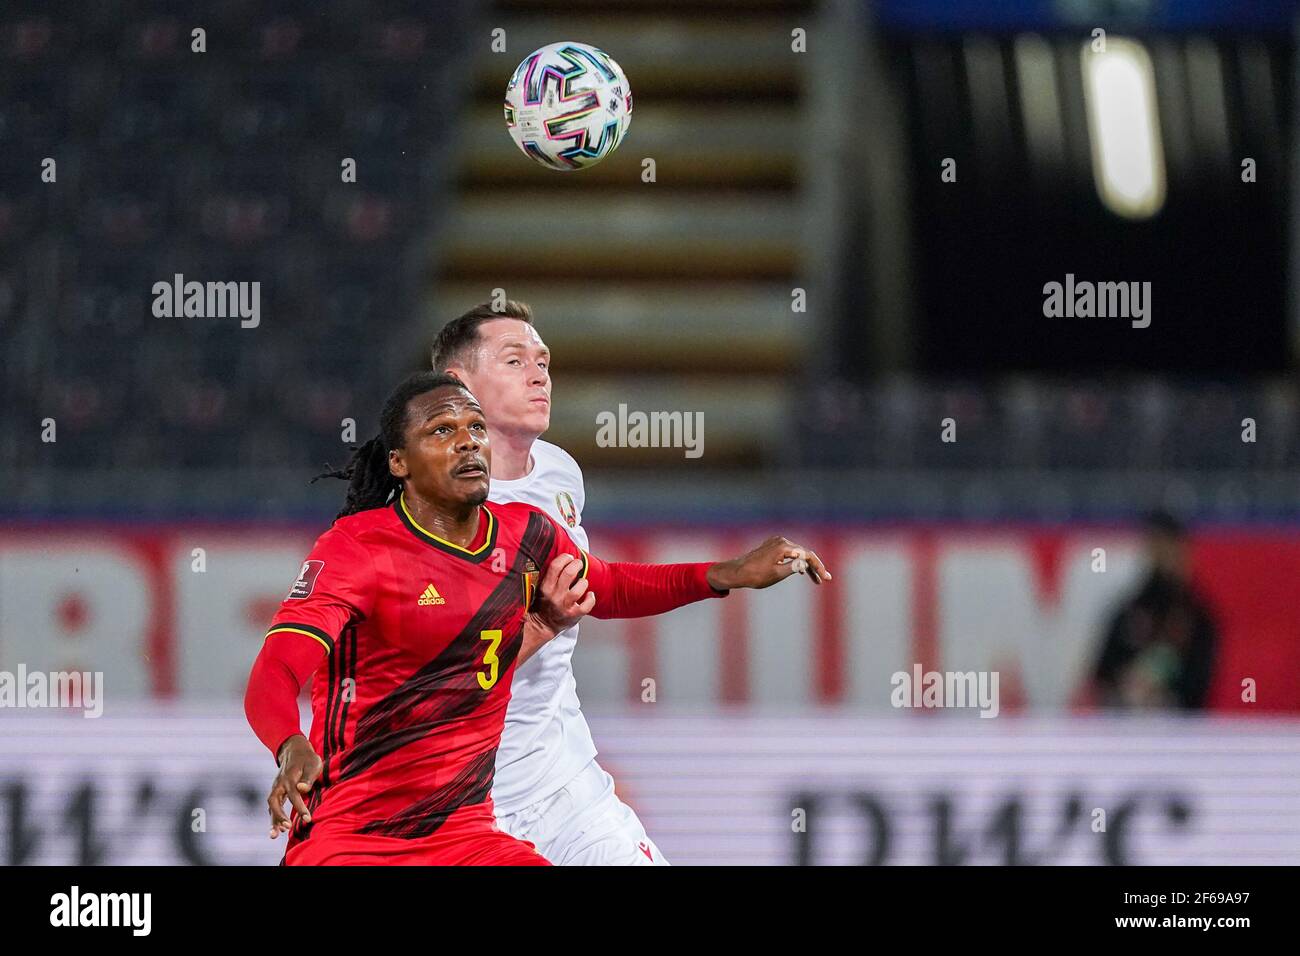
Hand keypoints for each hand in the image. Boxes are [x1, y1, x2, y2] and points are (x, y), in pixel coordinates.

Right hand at [267, 734, 321, 838]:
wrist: (295, 751)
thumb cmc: (307, 759)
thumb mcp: (312, 764)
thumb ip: (308, 777)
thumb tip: (302, 789)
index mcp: (289, 777)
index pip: (294, 795)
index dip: (300, 807)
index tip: (308, 819)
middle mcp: (279, 784)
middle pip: (274, 801)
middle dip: (278, 816)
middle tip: (286, 827)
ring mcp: (276, 788)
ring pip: (271, 806)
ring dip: (272, 820)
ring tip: (274, 836)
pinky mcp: (277, 792)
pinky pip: (272, 806)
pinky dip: (273, 817)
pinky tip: (277, 829)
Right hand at [519, 554, 596, 665]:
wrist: (542, 625)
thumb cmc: (545, 604)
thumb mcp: (542, 589)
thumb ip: (550, 576)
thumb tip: (563, 559)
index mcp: (546, 587)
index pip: (555, 566)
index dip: (565, 558)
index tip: (569, 557)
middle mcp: (555, 595)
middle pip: (569, 573)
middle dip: (576, 565)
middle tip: (578, 564)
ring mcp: (564, 606)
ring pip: (579, 588)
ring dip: (583, 582)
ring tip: (582, 582)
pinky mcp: (573, 615)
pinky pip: (587, 605)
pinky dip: (591, 598)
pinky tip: (590, 595)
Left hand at [706, 536, 832, 590]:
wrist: (736, 572)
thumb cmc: (756, 575)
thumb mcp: (777, 574)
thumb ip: (793, 567)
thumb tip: (806, 562)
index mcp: (783, 546)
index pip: (807, 555)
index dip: (818, 566)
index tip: (825, 578)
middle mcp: (781, 541)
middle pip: (803, 553)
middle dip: (814, 567)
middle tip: (823, 580)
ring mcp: (775, 543)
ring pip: (796, 554)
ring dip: (806, 566)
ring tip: (815, 580)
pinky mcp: (771, 547)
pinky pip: (788, 553)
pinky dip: (795, 562)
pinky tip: (801, 572)